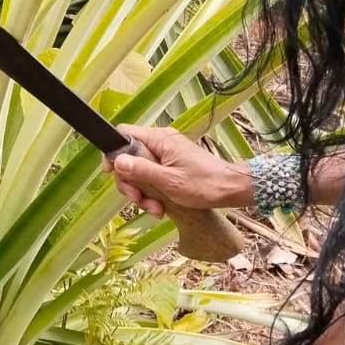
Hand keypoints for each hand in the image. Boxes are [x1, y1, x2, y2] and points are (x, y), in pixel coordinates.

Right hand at [106, 124, 251, 216]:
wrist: (231, 189)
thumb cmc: (204, 185)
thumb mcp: (169, 182)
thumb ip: (142, 170)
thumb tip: (117, 161)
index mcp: (160, 139)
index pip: (123, 134)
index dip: (113, 153)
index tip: (112, 174)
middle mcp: (161, 142)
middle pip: (129, 157)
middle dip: (130, 182)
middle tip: (139, 200)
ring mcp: (167, 154)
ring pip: (140, 171)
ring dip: (143, 193)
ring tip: (155, 209)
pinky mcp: (172, 166)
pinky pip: (153, 176)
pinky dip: (153, 193)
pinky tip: (161, 207)